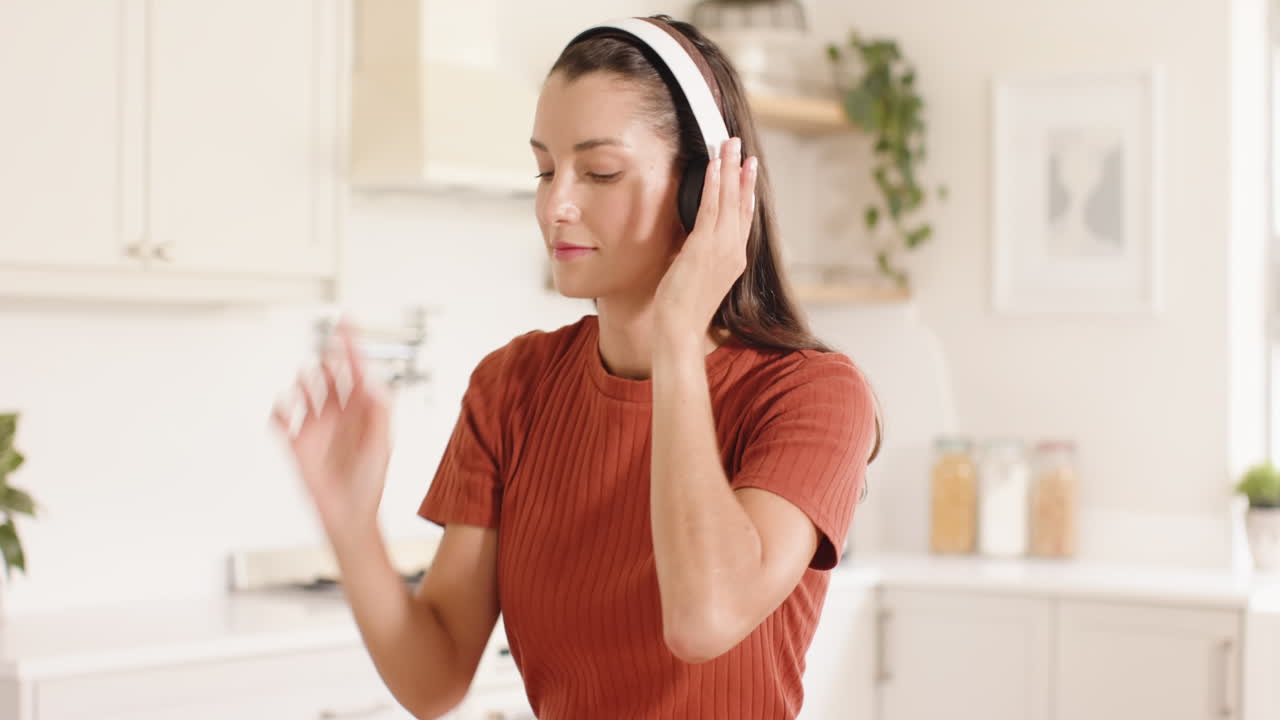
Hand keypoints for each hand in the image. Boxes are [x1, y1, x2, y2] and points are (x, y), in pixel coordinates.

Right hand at [270, 320, 392, 540]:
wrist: (348, 516)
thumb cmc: (369, 484)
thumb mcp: (381, 446)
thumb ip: (380, 414)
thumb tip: (377, 385)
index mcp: (363, 411)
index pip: (357, 370)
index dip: (352, 345)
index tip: (347, 322)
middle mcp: (339, 414)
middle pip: (330, 375)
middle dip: (327, 362)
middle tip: (326, 355)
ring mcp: (317, 427)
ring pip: (305, 391)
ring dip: (304, 383)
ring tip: (306, 383)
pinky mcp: (296, 443)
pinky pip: (281, 419)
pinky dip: (278, 411)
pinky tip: (282, 411)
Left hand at [653, 136, 757, 340]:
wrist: (680, 328)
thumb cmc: (683, 308)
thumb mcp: (697, 275)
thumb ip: (700, 254)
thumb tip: (692, 238)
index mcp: (735, 259)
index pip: (744, 218)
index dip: (746, 192)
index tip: (748, 172)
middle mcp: (734, 250)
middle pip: (742, 203)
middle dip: (742, 172)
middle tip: (744, 148)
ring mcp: (722, 247)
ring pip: (729, 199)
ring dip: (730, 168)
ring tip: (731, 145)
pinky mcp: (704, 246)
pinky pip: (710, 208)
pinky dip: (714, 185)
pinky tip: (714, 166)